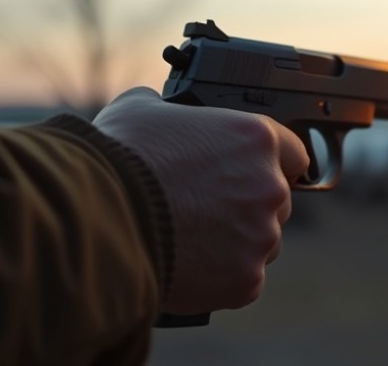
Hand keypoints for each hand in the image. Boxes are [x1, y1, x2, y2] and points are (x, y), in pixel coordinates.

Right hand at [93, 87, 308, 313]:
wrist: (95, 219)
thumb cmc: (117, 158)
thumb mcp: (142, 110)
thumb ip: (170, 109)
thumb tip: (160, 109)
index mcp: (256, 139)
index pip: (292, 152)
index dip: (271, 163)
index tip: (252, 173)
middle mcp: (269, 186)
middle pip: (276, 200)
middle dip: (248, 205)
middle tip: (206, 210)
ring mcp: (261, 235)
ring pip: (262, 241)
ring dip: (238, 242)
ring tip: (192, 240)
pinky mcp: (246, 278)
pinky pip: (245, 279)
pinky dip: (223, 277)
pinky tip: (191, 266)